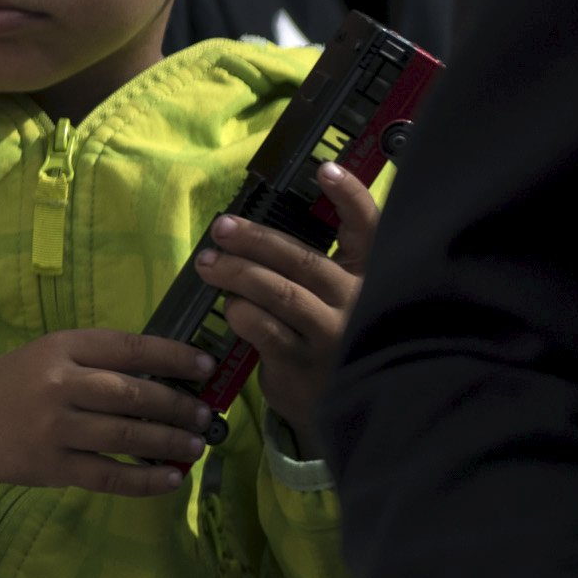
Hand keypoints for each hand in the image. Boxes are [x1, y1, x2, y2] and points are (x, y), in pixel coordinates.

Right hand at [0, 331, 221, 527]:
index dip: (175, 357)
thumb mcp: (48, 358)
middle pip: (133, 394)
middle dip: (178, 406)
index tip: (207, 367)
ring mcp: (53, 428)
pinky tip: (171, 479)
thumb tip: (171, 377)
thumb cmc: (16, 386)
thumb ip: (97, 362)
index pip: (129, 348)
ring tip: (196, 445)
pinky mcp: (51, 466)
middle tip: (206, 414)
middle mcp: (56, 385)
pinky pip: (108, 475)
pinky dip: (145, 480)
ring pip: (126, 435)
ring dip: (170, 442)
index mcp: (60, 348)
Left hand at [191, 164, 377, 454]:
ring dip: (237, 273)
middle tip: (222, 227)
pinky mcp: (304, 363)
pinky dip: (242, 313)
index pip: (369, 229)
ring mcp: (333, 335)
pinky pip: (265, 329)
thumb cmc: (331, 340)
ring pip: (280, 293)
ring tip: (208, 263)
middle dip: (257, 240)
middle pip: (303, 260)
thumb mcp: (338, 301)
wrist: (344, 408)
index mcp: (369, 276)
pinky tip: (230, 307)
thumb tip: (255, 230)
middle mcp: (358, 303)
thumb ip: (316, 268)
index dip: (350, 197)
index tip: (325, 169)